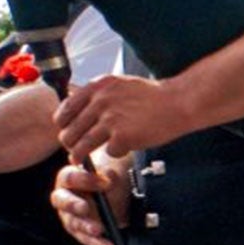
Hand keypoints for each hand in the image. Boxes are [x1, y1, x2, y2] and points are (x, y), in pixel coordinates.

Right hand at [51, 161, 127, 244]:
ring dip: (85, 226)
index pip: (69, 177)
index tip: (105, 182)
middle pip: (61, 200)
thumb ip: (108, 174)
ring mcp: (69, 215)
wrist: (119, 197)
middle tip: (85, 207)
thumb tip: (107, 175)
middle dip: (73, 204)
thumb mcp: (112, 175)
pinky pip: (85, 238)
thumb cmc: (109, 181)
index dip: (84, 179)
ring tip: (98, 229)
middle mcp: (64, 196)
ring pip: (72, 222)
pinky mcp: (78, 231)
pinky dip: (97, 243)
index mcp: (69, 177)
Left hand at [55, 76, 198, 160]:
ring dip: (80, 156)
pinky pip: (108, 152)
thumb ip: (99, 95)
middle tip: (75, 150)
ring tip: (82, 160)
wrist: (180, 101)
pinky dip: (114, 153)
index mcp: (98, 87)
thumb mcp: (120, 85)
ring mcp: (111, 119)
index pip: (64, 110)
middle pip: (69, 131)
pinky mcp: (123, 136)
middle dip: (70, 144)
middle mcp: (100, 102)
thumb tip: (80, 109)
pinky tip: (123, 149)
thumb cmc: (155, 96)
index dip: (63, 125)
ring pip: (80, 146)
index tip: (68, 131)